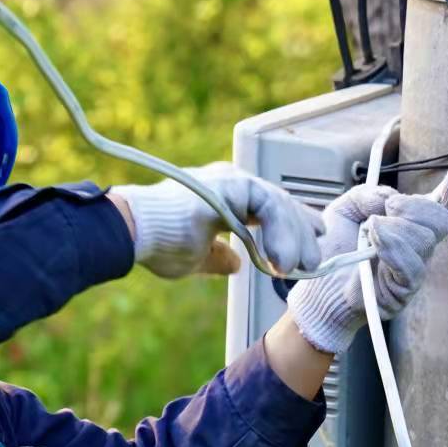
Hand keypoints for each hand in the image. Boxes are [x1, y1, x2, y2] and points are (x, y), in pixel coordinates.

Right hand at [110, 162, 322, 278]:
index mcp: (222, 196)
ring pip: (278, 203)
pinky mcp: (230, 184)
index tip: (310, 246)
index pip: (268, 208)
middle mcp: (230, 182)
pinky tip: (281, 256)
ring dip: (293, 237)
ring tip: (297, 266)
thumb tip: (235, 264)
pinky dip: (280, 232)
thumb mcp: (196, 257)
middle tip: (313, 261)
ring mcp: (230, 179)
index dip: (292, 227)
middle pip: (279, 203)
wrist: (133, 232)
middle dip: (301, 234)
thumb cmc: (156, 242)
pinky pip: (268, 205)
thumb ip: (218, 257)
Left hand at [284, 172, 447, 354]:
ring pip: (425, 240)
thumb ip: (368, 195)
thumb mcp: (345, 210)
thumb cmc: (335, 249)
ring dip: (395, 228)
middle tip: (388, 209)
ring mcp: (414, 269)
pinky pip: (412, 266)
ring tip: (369, 230)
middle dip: (415, 207)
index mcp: (410, 224)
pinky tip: (374, 241)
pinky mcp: (404, 291)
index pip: (442, 208)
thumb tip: (391, 198)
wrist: (318, 284)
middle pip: (441, 220)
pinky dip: (393, 247)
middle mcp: (418, 246)